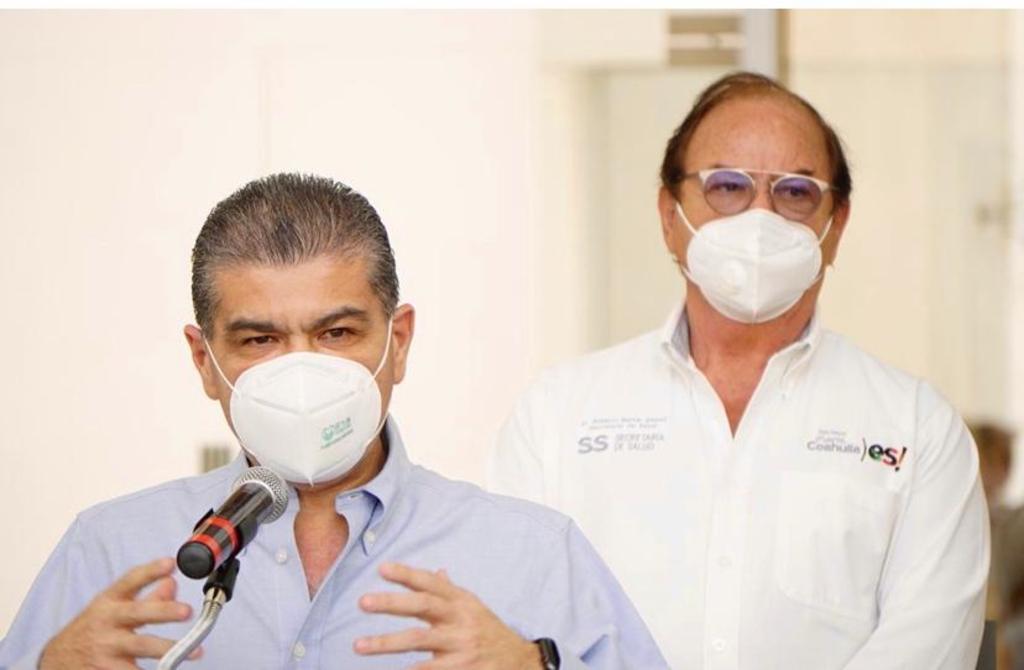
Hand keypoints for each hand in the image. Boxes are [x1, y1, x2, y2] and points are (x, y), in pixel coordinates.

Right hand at [39, 557, 200, 669]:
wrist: (56, 661)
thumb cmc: (92, 630)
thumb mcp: (112, 608)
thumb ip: (145, 597)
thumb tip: (172, 582)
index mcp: (109, 602)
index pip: (129, 581)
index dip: (149, 571)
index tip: (170, 563)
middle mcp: (107, 622)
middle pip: (137, 613)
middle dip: (163, 611)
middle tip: (186, 610)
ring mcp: (106, 648)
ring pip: (140, 647)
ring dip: (168, 649)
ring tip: (195, 653)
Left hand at [355, 562, 542, 668]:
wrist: (520, 662)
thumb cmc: (488, 631)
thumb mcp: (473, 608)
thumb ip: (451, 592)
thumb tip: (437, 571)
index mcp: (461, 601)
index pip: (431, 583)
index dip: (408, 574)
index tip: (382, 568)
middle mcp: (461, 619)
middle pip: (423, 606)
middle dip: (392, 603)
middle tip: (362, 601)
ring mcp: (461, 646)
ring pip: (419, 641)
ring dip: (386, 643)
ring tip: (358, 645)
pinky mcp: (462, 669)